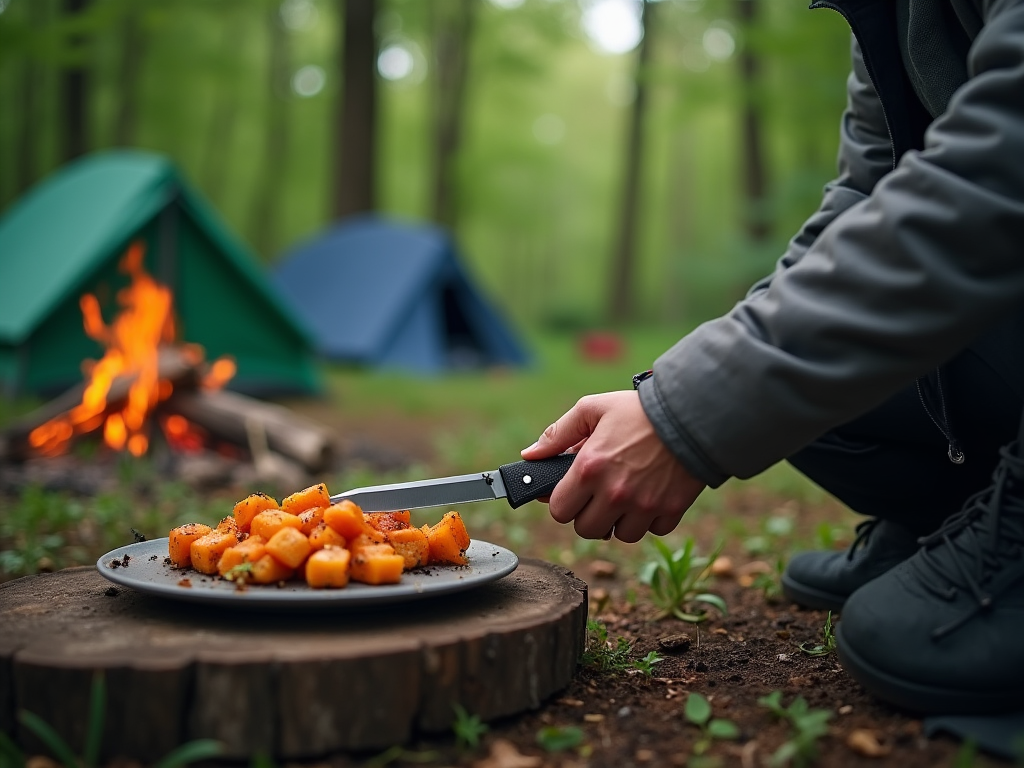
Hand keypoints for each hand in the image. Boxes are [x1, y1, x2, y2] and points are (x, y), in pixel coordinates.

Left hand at [521, 391, 704, 541]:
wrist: (693, 412)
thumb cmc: (638, 410)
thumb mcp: (593, 409)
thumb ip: (558, 434)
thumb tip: (530, 455)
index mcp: (589, 468)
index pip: (559, 511)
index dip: (563, 501)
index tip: (572, 492)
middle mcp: (614, 492)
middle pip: (586, 530)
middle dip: (589, 514)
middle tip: (599, 494)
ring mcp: (644, 505)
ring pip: (620, 535)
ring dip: (619, 520)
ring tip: (626, 494)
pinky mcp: (670, 510)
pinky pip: (652, 530)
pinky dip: (650, 518)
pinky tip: (651, 494)